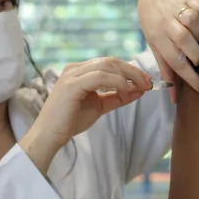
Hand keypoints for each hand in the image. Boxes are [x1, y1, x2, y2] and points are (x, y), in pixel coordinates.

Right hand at [21, 58, 151, 171]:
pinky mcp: (71, 84)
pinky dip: (117, 82)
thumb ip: (117, 97)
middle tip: (149, 83)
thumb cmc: (71, 121)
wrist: (49, 136)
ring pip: (107, 65)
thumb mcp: (99, 106)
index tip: (147, 81)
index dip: (131, 70)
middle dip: (133, 71)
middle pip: (111, 61)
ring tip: (140, 88)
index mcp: (80, 70)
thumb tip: (139, 90)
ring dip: (128, 76)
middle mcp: (75, 68)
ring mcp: (72, 74)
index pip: (110, 63)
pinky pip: (100, 76)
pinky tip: (126, 91)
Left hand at [138, 0, 198, 100]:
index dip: (191, 77)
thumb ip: (167, 70)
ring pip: (194, 24)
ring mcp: (177, 9)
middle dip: (196, 54)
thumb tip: (174, 98)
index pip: (175, 61)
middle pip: (185, 40)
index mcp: (157, 38)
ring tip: (198, 38)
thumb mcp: (156, 47)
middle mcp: (166, 23)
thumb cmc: (156, 26)